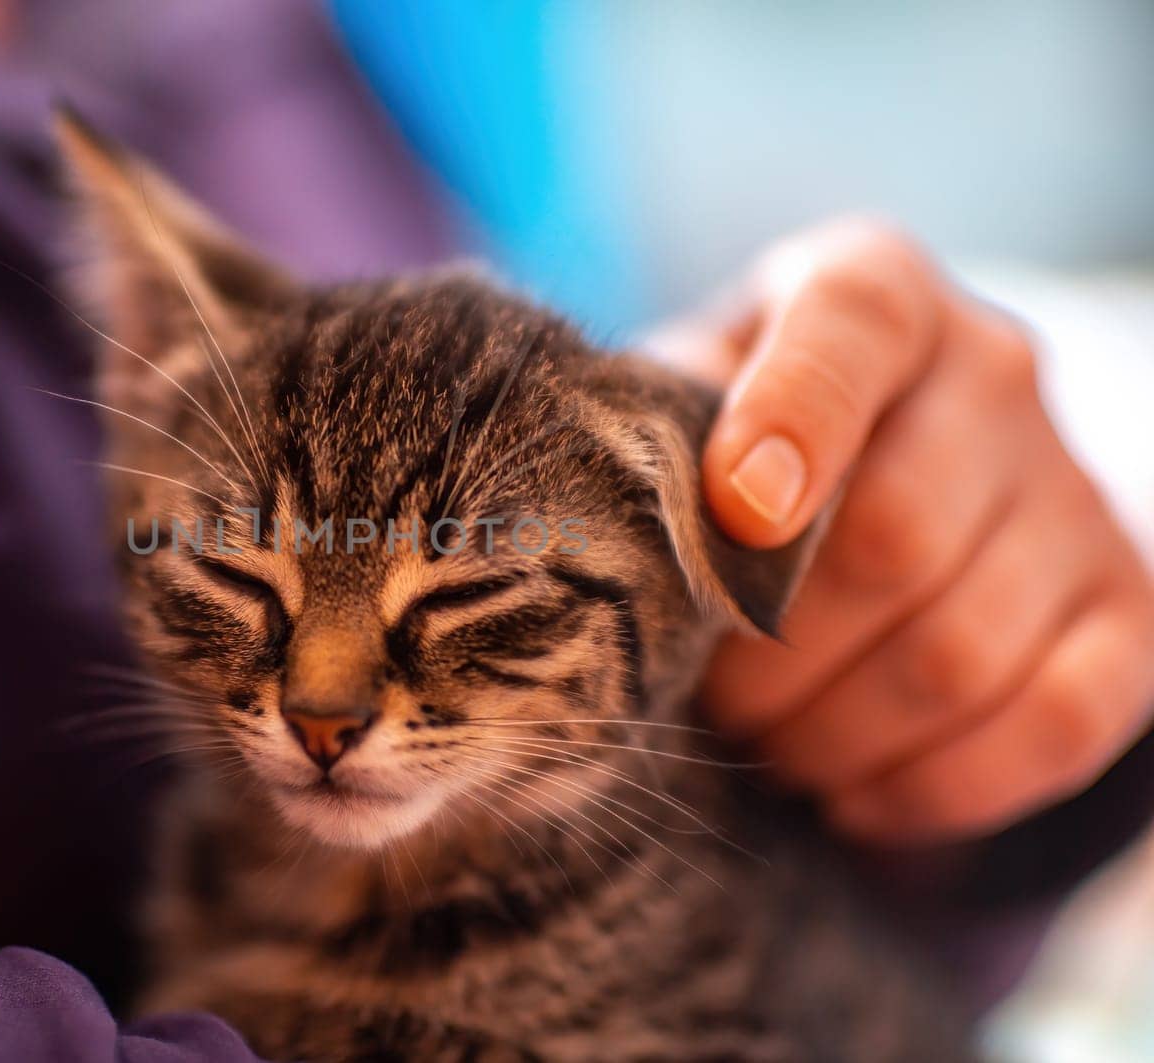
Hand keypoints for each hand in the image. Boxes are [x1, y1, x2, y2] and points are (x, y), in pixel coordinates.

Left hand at [654, 218, 1153, 844]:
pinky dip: (939, 785)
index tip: (736, 513)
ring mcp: (1074, 490)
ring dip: (837, 731)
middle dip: (774, 649)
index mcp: (873, 291)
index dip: (793, 419)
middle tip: (708, 695)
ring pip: (962, 650)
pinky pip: (1055, 723)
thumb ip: (655, 438)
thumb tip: (620, 542)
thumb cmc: (732, 439)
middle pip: (896, 534)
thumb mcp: (681, 403)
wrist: (878, 474)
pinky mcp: (1125, 606)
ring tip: (767, 745)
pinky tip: (854, 796)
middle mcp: (993, 370)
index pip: (850, 327)